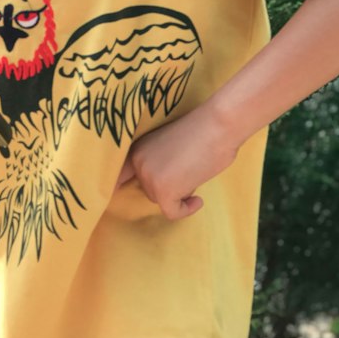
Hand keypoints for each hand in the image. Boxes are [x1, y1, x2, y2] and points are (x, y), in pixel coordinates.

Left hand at [116, 105, 236, 220]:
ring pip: (161, 200)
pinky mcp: (163, 191)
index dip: (120, 188)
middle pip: (149, 190)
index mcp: (136, 148)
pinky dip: (186, 210)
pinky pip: (172, 212)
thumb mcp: (169, 146)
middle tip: (188, 169)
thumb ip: (158, 162)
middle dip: (169, 186)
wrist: (218, 125)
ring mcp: (148, 177)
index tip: (122, 197)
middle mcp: (137, 162)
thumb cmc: (203, 131)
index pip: (120, 176)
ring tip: (194, 173)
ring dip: (179, 194)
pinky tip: (198, 200)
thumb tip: (162, 182)